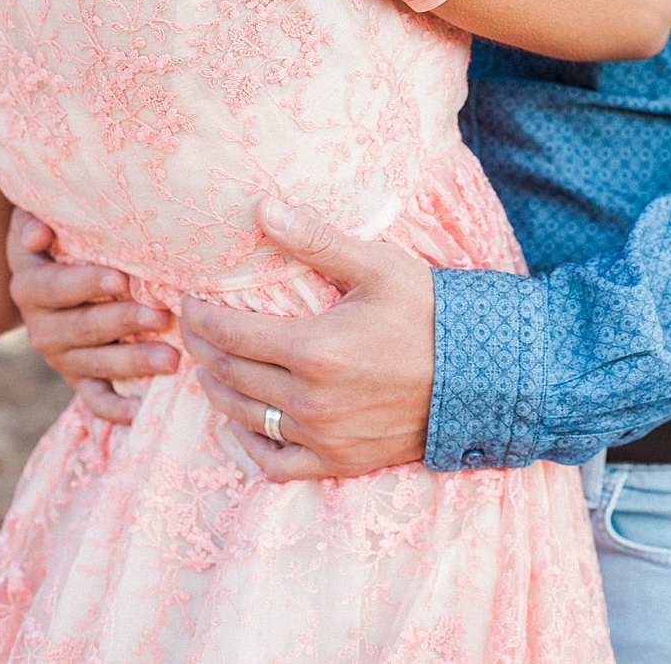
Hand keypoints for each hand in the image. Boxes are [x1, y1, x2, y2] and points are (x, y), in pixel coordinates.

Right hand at [7, 207, 179, 423]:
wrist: (49, 272)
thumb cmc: (58, 236)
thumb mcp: (37, 220)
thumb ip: (33, 222)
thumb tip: (38, 233)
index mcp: (30, 286)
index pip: (55, 287)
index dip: (86, 284)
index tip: (120, 279)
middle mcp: (41, 327)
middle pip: (82, 328)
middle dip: (123, 322)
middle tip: (161, 316)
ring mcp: (60, 356)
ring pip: (94, 364)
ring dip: (133, 361)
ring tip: (172, 358)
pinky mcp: (77, 377)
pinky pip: (95, 399)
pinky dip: (116, 409)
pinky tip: (142, 410)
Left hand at [179, 197, 434, 480]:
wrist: (484, 375)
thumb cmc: (429, 312)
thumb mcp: (377, 266)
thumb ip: (316, 239)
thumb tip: (262, 208)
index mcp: (315, 350)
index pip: (231, 333)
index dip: (200, 316)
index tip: (187, 299)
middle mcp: (312, 401)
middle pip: (229, 375)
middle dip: (201, 347)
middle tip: (192, 325)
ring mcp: (324, 438)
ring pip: (244, 417)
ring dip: (216, 389)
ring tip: (210, 363)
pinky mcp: (340, 461)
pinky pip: (274, 463)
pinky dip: (249, 443)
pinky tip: (242, 421)